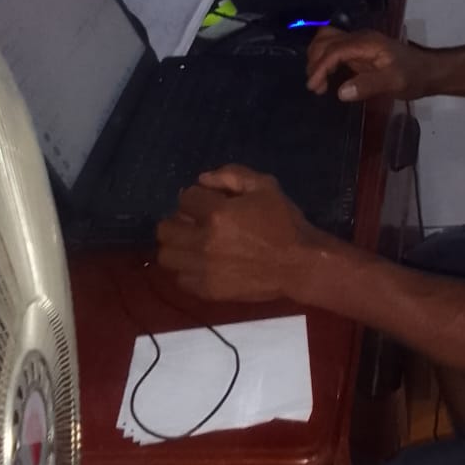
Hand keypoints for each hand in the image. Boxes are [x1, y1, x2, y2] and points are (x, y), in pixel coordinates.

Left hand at [156, 166, 319, 303]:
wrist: (300, 265)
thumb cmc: (284, 222)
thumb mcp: (265, 186)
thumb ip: (232, 175)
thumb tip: (202, 179)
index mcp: (216, 213)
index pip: (184, 198)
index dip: (196, 197)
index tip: (207, 202)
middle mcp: (203, 241)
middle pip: (165, 229)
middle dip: (177, 221)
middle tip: (193, 224)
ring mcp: (203, 268)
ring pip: (166, 257)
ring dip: (177, 247)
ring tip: (193, 245)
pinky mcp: (208, 290)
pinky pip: (180, 280)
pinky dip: (187, 270)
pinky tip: (203, 265)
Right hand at [306, 26, 432, 102]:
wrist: (427, 71)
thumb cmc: (413, 76)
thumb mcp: (395, 82)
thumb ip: (369, 85)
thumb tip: (341, 91)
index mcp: (367, 43)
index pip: (335, 50)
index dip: (321, 67)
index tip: (314, 86)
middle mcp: (360, 39)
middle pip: (326, 39)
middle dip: (315, 60)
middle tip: (315, 86)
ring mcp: (359, 44)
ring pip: (327, 40)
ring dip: (317, 58)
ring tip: (317, 83)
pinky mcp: (359, 52)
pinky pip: (334, 50)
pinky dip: (324, 61)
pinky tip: (325, 78)